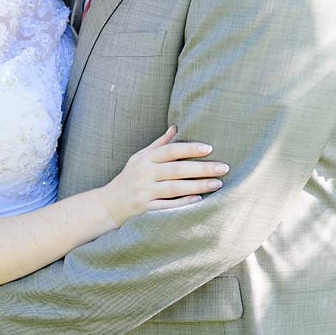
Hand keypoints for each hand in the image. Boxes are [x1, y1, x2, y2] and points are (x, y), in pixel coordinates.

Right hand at [102, 126, 227, 225]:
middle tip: (223, 167)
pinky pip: (168, 206)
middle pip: (176, 170)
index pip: (170, 150)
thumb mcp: (141, 157)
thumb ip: (160, 144)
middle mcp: (144, 173)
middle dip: (201, 168)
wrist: (112, 201)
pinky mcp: (146, 208)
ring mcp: (145, 191)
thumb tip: (176, 126)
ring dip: (198, 186)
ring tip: (218, 183)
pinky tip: (200, 199)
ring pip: (175, 188)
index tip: (210, 148)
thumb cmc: (132, 175)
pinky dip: (183, 202)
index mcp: (145, 158)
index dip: (190, 148)